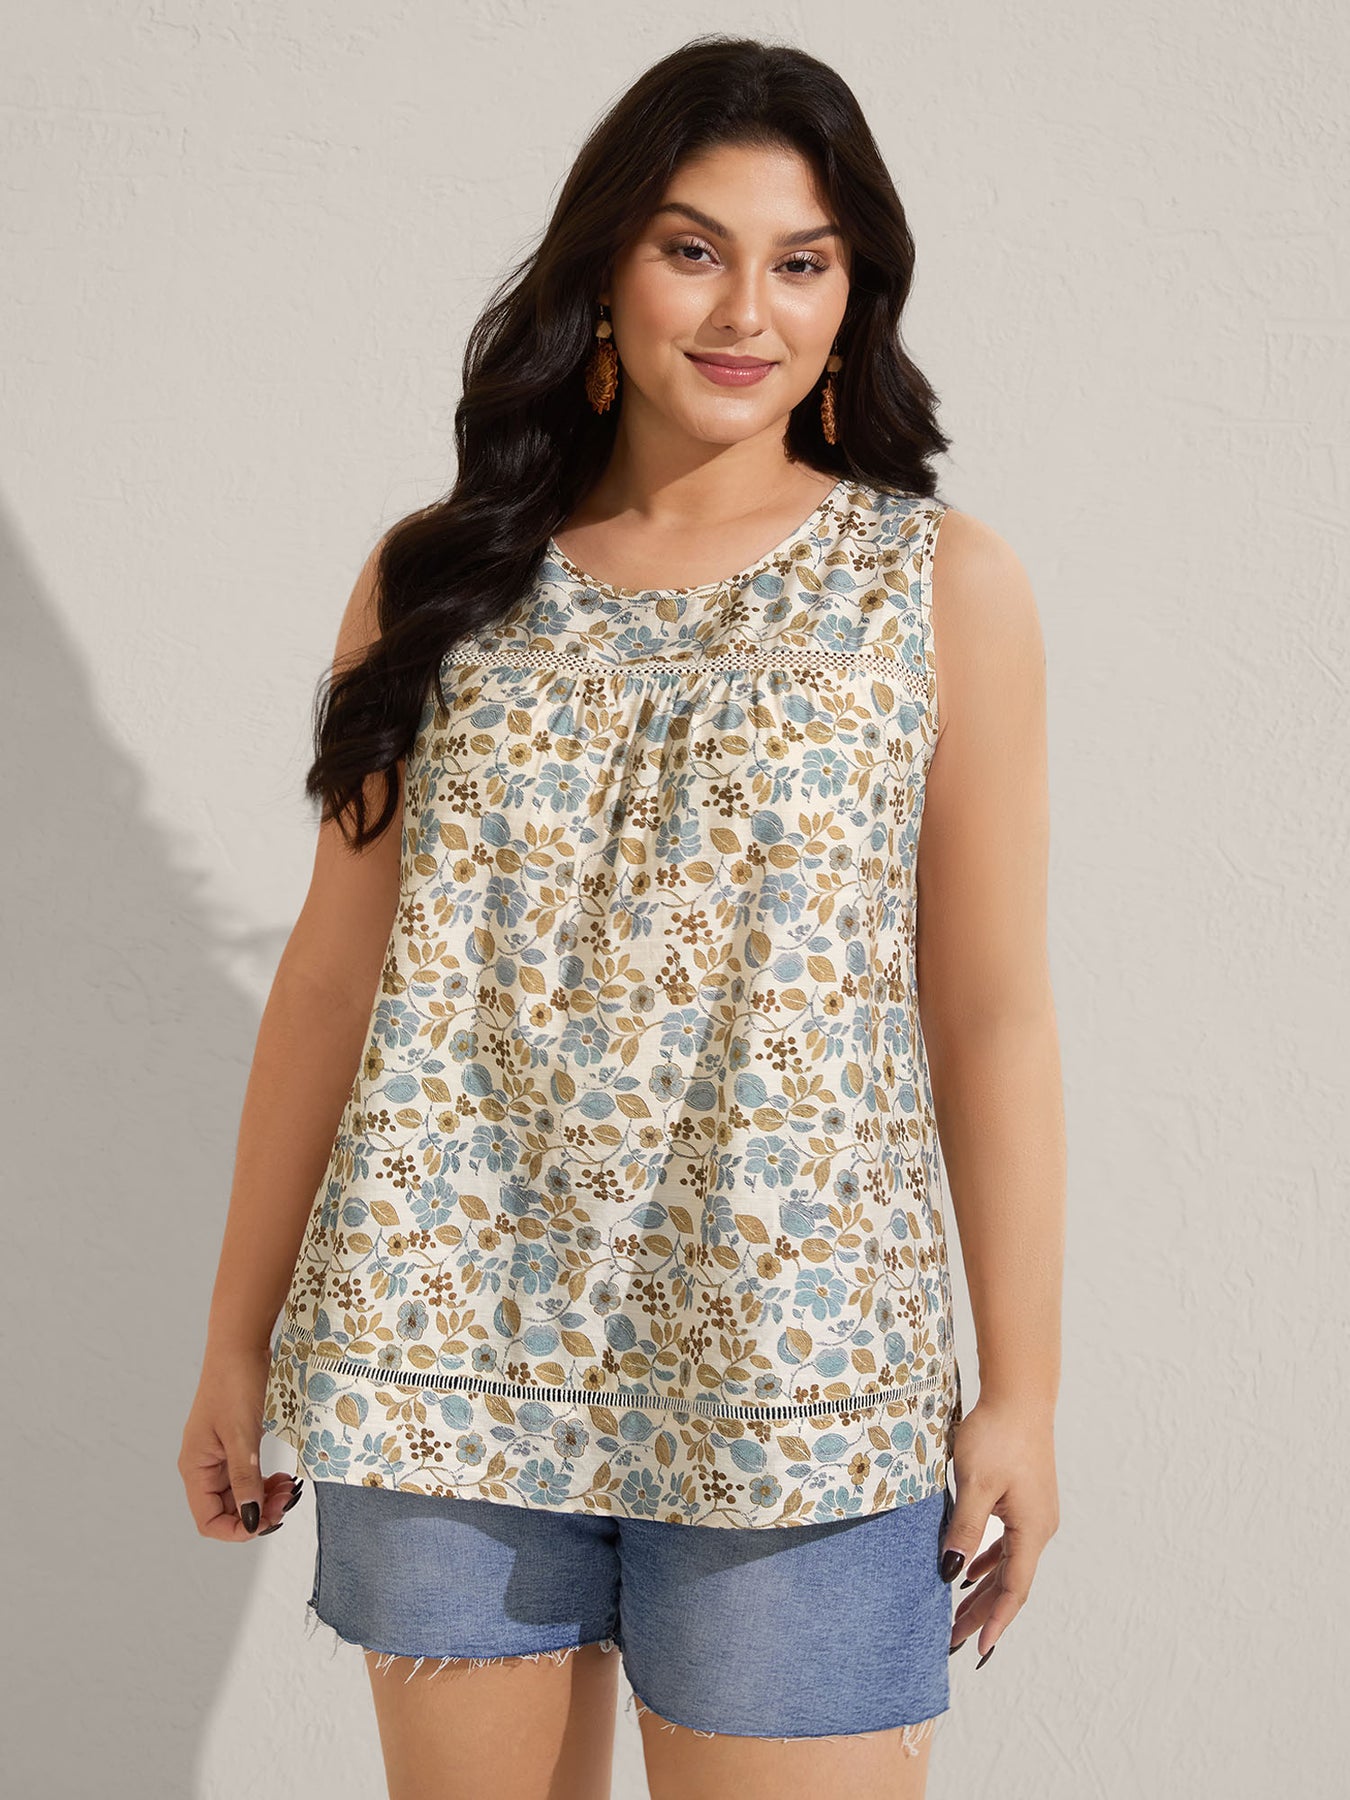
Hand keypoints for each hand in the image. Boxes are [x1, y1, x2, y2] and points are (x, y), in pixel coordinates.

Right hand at [179, 1342, 301, 1541]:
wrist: (240, 1345)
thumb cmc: (234, 1384)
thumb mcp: (242, 1435)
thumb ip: (244, 1479)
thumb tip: (250, 1519)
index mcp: (195, 1467)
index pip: (208, 1520)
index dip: (236, 1529)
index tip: (267, 1521)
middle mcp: (202, 1466)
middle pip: (227, 1510)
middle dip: (257, 1513)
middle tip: (287, 1501)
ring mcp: (218, 1455)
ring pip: (240, 1494)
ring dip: (264, 1499)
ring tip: (288, 1488)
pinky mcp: (234, 1444)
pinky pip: (247, 1476)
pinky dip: (265, 1482)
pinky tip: (283, 1478)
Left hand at [941, 1393, 1058, 1664]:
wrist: (1019, 1396)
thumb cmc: (998, 1436)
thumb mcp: (975, 1485)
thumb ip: (965, 1529)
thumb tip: (951, 1571)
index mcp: (1032, 1529)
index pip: (1014, 1589)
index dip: (995, 1620)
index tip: (977, 1648)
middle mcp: (1040, 1527)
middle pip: (1011, 1581)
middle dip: (982, 1611)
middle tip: (952, 1638)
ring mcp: (1035, 1512)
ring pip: (1009, 1562)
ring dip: (984, 1589)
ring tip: (958, 1613)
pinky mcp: (1026, 1498)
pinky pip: (1008, 1542)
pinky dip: (990, 1561)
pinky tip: (972, 1571)